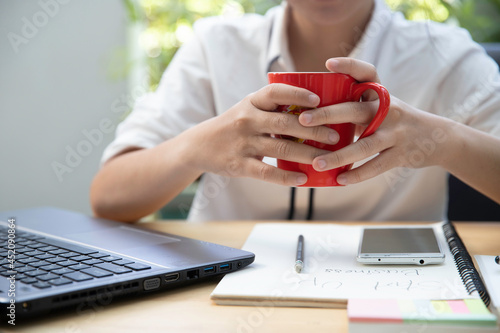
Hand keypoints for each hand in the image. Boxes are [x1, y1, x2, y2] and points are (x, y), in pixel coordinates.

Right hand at [185, 83, 339, 185]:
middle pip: (285, 124)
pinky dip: (286, 177)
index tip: (318, 101)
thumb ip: (273, 107)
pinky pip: (267, 173)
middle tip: (335, 136)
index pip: (276, 93)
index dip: (297, 95)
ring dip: (307, 155)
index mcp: (251, 103)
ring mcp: (243, 143)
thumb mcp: (248, 108)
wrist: (199, 146)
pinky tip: (303, 179)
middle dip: (313, 130)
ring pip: (281, 149)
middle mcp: (247, 120)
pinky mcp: (239, 165)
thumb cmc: (234, 125)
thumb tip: (314, 107)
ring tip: (327, 159)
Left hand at [298, 57, 453, 184]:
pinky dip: (357, 174)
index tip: (328, 64)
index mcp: (380, 94)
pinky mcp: (401, 154)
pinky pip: (376, 165)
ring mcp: (396, 132)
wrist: (437, 138)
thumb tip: (312, 112)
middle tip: (303, 120)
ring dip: (338, 156)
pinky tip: (339, 180)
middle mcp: (387, 110)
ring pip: (364, 144)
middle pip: (355, 110)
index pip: (366, 73)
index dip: (349, 66)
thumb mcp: (379, 107)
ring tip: (316, 163)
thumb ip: (353, 107)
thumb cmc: (394, 121)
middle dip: (328, 114)